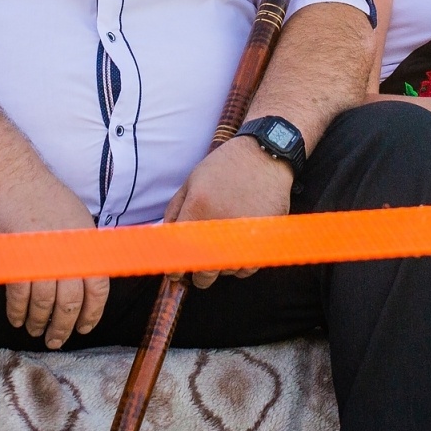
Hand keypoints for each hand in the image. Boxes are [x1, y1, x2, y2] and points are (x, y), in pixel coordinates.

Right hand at [0, 181, 109, 348]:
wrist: (19, 184)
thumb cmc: (50, 201)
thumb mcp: (81, 224)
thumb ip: (87, 252)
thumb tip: (93, 279)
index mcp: (87, 249)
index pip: (98, 291)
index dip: (91, 315)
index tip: (83, 328)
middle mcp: (69, 258)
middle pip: (69, 305)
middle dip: (62, 328)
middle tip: (55, 340)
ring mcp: (43, 261)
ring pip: (44, 305)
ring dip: (38, 323)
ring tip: (35, 330)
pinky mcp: (18, 262)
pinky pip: (19, 297)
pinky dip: (17, 312)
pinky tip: (17, 319)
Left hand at [163, 135, 293, 288]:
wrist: (264, 155)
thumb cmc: (224, 167)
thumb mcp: (192, 182)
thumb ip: (174, 212)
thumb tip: (164, 240)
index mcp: (198, 209)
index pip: (180, 253)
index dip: (175, 269)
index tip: (175, 273)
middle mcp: (221, 224)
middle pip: (204, 272)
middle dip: (197, 275)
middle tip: (197, 271)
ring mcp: (245, 233)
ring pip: (226, 271)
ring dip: (220, 269)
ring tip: (222, 251)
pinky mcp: (266, 237)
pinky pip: (248, 267)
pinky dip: (240, 266)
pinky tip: (237, 252)